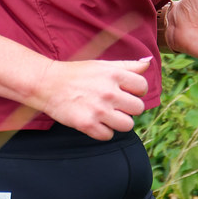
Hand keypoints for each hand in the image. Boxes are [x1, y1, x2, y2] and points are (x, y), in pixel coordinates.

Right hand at [33, 57, 151, 139]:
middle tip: (118, 105)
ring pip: (127, 125)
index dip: (138, 91)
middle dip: (130, 108)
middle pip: (138, 108)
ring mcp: (99, 110)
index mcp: (114, 74)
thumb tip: (148, 63)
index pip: (142, 87)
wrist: (49, 84)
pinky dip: (104, 131)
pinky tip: (96, 121)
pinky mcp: (87, 125)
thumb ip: (128, 65)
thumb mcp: (103, 64)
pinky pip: (109, 136)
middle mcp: (109, 92)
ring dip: (120, 122)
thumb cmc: (78, 73)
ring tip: (109, 115)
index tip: (128, 92)